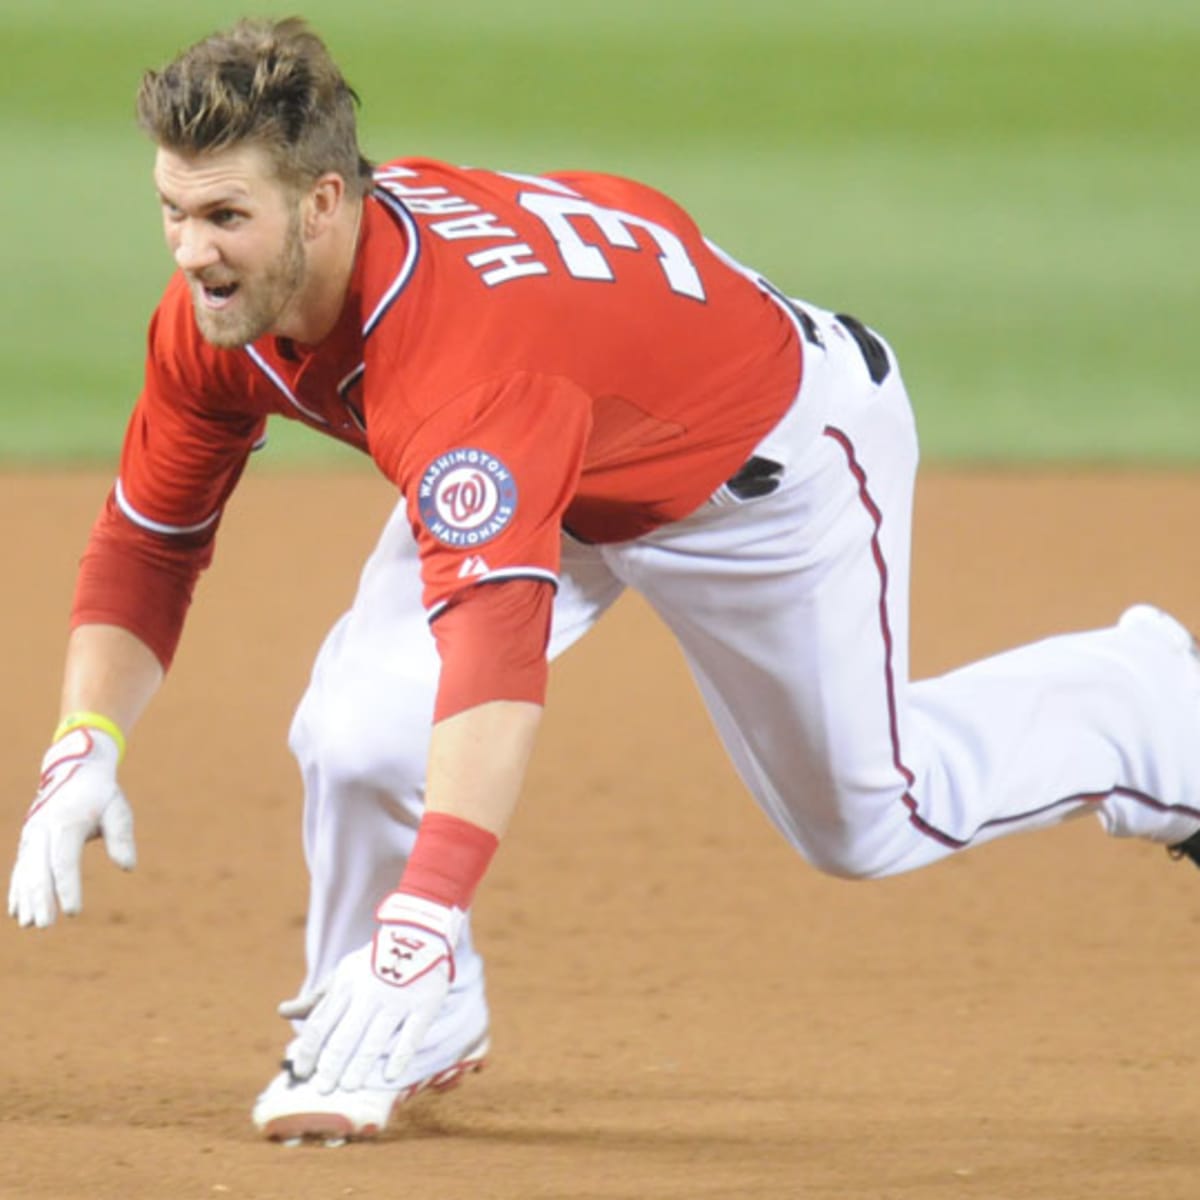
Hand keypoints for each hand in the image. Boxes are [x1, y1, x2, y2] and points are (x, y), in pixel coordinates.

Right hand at [8, 726, 135, 927]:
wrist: (76, 770)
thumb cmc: (102, 795)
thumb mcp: (118, 809)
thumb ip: (121, 836)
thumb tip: (128, 866)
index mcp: (66, 823)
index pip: (64, 861)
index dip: (67, 888)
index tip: (74, 911)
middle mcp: (43, 829)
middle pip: (39, 870)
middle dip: (41, 899)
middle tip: (45, 926)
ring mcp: (31, 835)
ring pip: (26, 871)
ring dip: (26, 898)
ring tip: (29, 924)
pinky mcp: (28, 840)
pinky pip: (20, 867)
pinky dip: (18, 889)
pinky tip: (18, 910)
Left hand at [286, 893, 463, 1092]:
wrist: (420, 934)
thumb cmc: (374, 963)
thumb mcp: (344, 974)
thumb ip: (317, 998)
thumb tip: (282, 1012)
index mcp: (346, 985)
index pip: (321, 1025)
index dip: (309, 1052)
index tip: (302, 1074)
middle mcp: (370, 993)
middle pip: (345, 1036)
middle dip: (331, 1066)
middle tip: (323, 1089)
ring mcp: (398, 999)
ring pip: (374, 1040)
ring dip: (359, 1066)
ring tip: (348, 1087)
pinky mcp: (425, 1004)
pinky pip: (411, 1036)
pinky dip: (400, 1057)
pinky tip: (389, 1076)